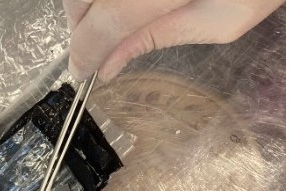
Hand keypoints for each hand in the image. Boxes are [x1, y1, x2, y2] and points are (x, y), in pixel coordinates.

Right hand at [63, 0, 284, 80]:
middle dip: (78, 25)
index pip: (107, 22)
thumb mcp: (224, 18)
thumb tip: (109, 64)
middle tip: (90, 46)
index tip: (82, 71)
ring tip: (103, 18)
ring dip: (83, 3)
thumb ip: (159, 38)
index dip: (87, 51)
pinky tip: (111, 0)